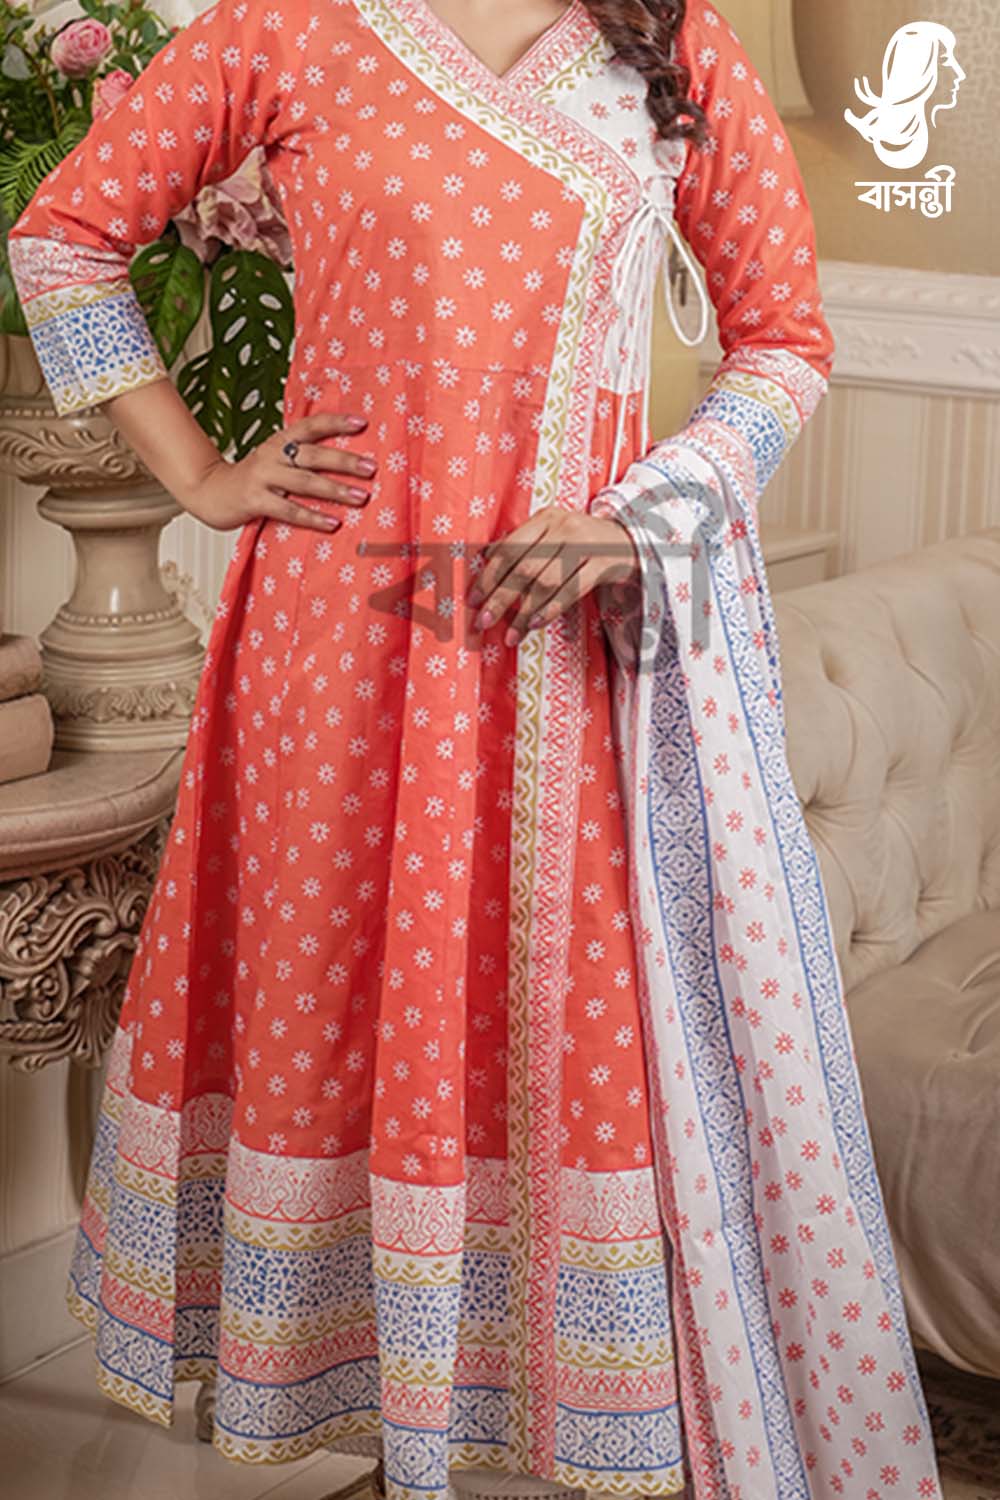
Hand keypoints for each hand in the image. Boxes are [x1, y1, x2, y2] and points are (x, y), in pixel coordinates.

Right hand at [178, 411, 378, 532]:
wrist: (209, 492)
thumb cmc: (252, 479)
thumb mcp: (274, 459)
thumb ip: (300, 457)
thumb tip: (345, 460)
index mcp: (280, 440)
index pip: (311, 425)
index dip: (336, 422)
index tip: (363, 424)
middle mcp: (272, 454)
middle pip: (313, 454)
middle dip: (345, 461)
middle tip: (371, 468)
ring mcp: (263, 476)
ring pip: (305, 481)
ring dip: (336, 490)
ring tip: (361, 497)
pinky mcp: (255, 500)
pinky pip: (289, 509)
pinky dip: (313, 517)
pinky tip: (333, 523)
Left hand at [468, 504, 640, 646]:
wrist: (629, 541)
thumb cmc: (580, 541)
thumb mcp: (551, 533)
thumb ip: (521, 543)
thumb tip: (483, 559)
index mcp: (545, 518)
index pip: (508, 548)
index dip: (487, 576)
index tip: (472, 600)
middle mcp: (563, 528)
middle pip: (524, 568)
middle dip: (500, 599)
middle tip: (482, 622)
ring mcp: (585, 545)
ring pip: (546, 583)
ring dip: (524, 613)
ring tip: (509, 636)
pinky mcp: (603, 564)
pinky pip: (572, 591)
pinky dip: (551, 609)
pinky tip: (536, 625)